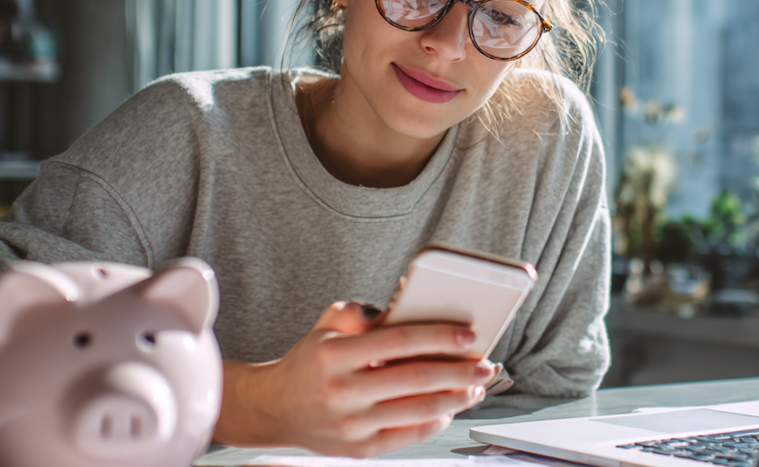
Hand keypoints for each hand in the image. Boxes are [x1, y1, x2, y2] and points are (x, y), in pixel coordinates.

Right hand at [214, 301, 499, 456]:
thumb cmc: (310, 361)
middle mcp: (341, 392)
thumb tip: (405, 309)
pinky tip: (450, 407)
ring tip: (475, 387)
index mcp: (334, 355)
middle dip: (457, 372)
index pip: (397, 341)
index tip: (468, 335)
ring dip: (455, 399)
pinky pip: (408, 436)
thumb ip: (362, 312)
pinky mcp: (358, 449)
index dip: (437, 337)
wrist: (273, 409)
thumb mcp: (326, 325)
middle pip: (414, 380)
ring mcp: (350, 425)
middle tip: (485, 364)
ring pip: (417, 411)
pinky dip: (435, 421)